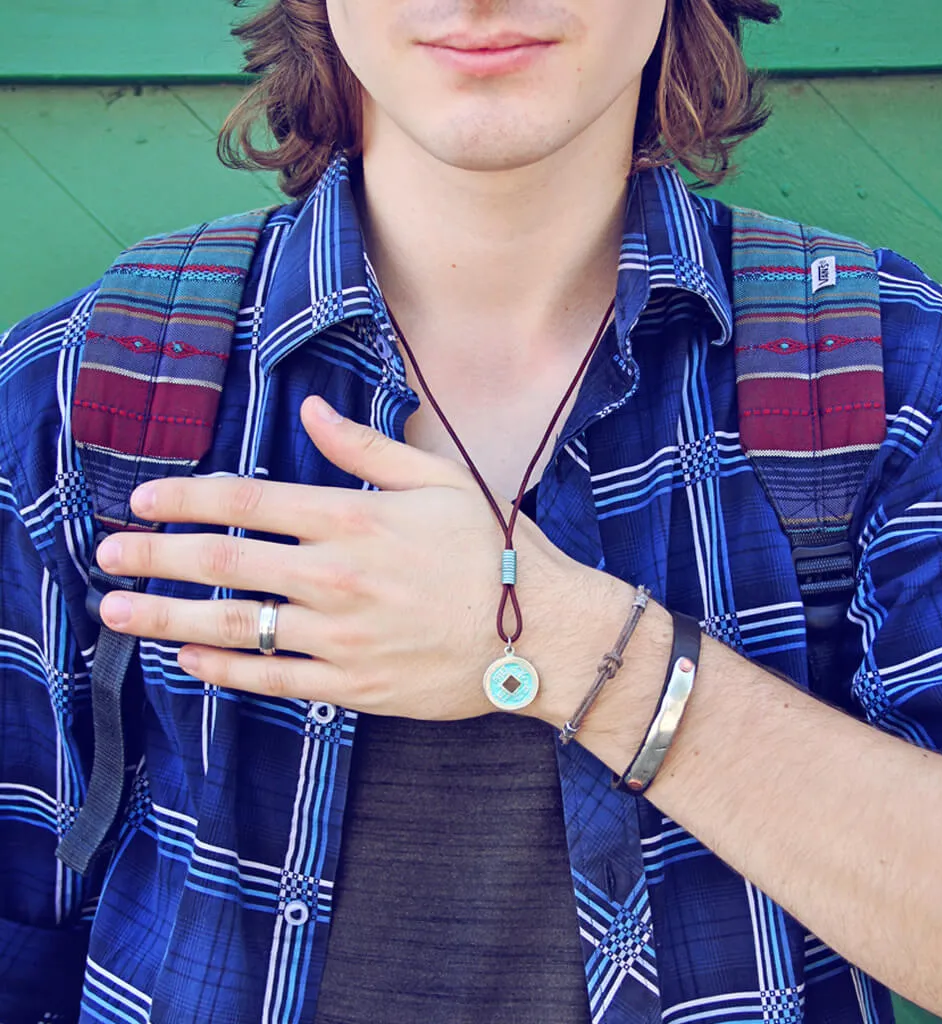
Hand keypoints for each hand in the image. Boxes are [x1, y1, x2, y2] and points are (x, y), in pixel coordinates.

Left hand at [95, 396, 588, 720]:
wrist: (540, 634)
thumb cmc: (495, 550)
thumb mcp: (439, 480)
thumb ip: (367, 446)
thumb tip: (312, 409)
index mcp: (354, 518)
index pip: (247, 501)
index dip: (186, 499)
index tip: (142, 501)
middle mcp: (336, 576)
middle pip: (224, 563)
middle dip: (154, 557)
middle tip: (106, 558)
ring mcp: (341, 637)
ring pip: (237, 626)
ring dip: (168, 618)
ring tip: (118, 613)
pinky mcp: (353, 685)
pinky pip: (274, 678)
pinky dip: (225, 668)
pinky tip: (189, 657)